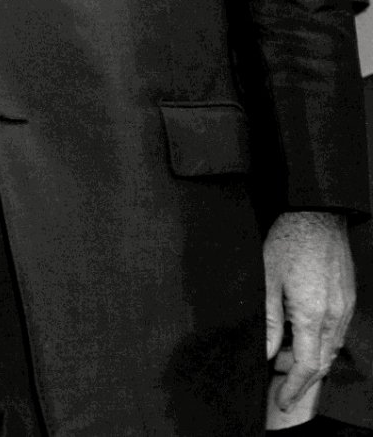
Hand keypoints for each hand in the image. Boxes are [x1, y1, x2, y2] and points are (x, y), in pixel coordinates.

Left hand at [264, 210, 354, 412]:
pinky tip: (307, 339)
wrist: (317, 214)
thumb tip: (269, 351)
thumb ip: (270, 319)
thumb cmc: (288, 240)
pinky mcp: (348, 298)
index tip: (283, 401)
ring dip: (314, 362)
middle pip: (323, 363)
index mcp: (312, 314)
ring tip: (291, 364)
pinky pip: (338, 331)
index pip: (308, 366)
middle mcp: (334, 316)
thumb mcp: (268, 277)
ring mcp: (344, 307)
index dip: (295, 387)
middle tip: (284, 389)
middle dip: (304, 380)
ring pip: (332, 349)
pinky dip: (323, 344)